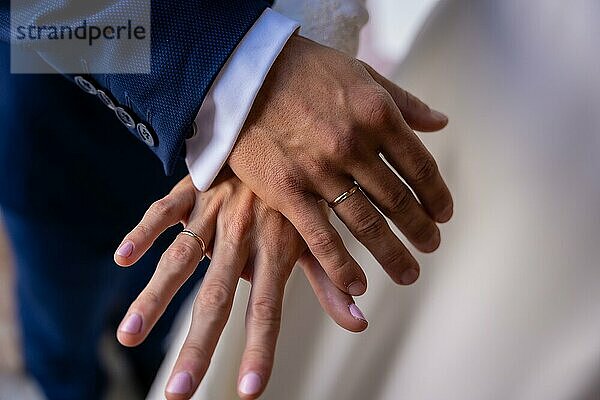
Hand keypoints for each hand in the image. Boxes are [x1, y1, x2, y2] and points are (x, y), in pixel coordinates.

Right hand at [114, 171, 366, 399]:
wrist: (281, 120)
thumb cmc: (303, 185)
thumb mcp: (318, 230)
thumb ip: (331, 277)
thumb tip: (359, 321)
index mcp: (278, 246)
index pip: (268, 308)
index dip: (260, 348)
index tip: (248, 390)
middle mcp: (244, 234)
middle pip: (217, 297)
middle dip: (198, 345)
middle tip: (177, 393)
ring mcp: (215, 210)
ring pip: (182, 257)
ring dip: (156, 297)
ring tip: (129, 335)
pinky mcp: (194, 188)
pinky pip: (165, 208)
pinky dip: (145, 230)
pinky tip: (123, 257)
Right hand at [228, 35, 452, 294]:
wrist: (242, 73)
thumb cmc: (303, 70)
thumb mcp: (360, 72)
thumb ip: (403, 101)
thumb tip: (440, 122)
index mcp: (377, 114)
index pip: (420, 166)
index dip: (436, 195)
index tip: (444, 214)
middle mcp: (353, 144)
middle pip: (398, 200)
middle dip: (420, 229)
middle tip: (431, 246)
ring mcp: (319, 170)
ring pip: (367, 224)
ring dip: (393, 254)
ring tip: (409, 272)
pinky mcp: (286, 190)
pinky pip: (321, 237)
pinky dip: (342, 266)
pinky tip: (360, 284)